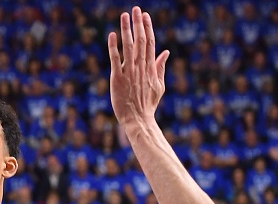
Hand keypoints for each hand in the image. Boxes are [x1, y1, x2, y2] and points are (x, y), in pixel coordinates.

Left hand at [107, 7, 169, 129]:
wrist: (138, 119)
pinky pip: (115, 59)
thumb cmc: (148, 104)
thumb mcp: (159, 85)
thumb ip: (160, 67)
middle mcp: (140, 67)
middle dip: (138, 23)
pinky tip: (112, 34)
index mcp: (150, 67)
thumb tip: (165, 52)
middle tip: (136, 9)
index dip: (148, 28)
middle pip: (141, 40)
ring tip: (124, 15)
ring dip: (127, 30)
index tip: (145, 16)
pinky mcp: (117, 78)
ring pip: (128, 46)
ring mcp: (129, 72)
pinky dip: (113, 46)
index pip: (150, 43)